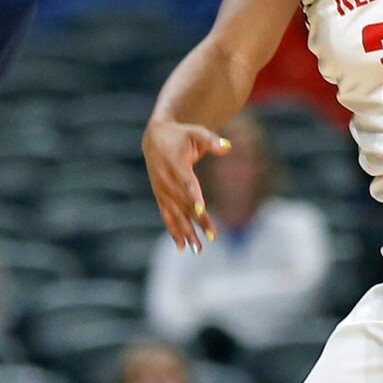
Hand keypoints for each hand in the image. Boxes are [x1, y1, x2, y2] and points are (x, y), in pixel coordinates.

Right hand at [144, 119, 230, 251]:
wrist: (154, 137)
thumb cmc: (181, 135)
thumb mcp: (197, 133)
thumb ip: (212, 141)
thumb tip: (228, 146)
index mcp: (176, 165)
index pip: (187, 184)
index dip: (194, 198)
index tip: (201, 211)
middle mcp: (167, 181)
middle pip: (184, 205)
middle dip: (197, 222)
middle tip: (210, 237)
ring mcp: (162, 191)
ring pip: (175, 215)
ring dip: (186, 233)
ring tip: (197, 250)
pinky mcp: (160, 197)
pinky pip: (167, 216)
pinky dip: (173, 231)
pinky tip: (182, 247)